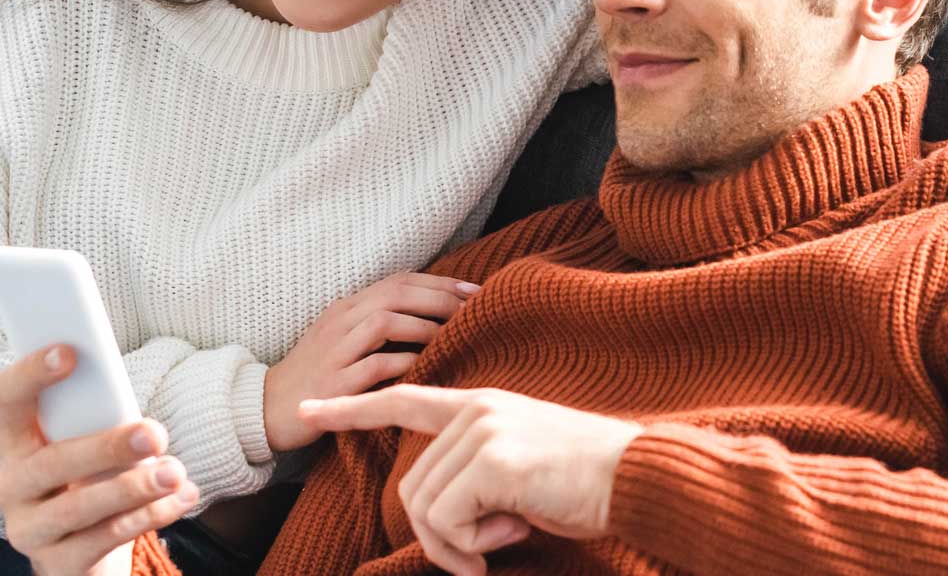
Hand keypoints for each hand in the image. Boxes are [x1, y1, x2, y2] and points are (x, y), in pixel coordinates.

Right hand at [0, 345, 200, 575]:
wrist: (80, 555)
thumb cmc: (88, 480)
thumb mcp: (86, 446)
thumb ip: (96, 422)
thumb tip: (137, 416)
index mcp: (13, 441)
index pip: (6, 399)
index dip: (31, 373)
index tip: (70, 353)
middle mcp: (9, 486)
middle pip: (51, 461)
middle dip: (107, 446)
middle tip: (155, 434)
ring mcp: (28, 529)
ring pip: (78, 507)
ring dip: (133, 488)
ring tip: (175, 472)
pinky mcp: (56, 564)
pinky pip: (103, 539)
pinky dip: (147, 517)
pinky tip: (179, 500)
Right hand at [262, 273, 479, 451]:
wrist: (268, 408)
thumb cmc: (317, 376)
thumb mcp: (346, 341)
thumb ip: (381, 326)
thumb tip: (433, 318)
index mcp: (346, 308)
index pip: (398, 280)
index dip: (439, 281)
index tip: (474, 290)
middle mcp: (340, 322)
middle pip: (396, 293)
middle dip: (440, 297)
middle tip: (476, 308)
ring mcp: (335, 351)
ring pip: (385, 321)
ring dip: (426, 325)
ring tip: (456, 335)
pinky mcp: (333, 384)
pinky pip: (375, 365)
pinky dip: (405, 362)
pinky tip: (428, 366)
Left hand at [299, 386, 643, 575]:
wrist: (637, 477)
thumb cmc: (585, 481)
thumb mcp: (520, 467)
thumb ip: (475, 474)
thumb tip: (443, 517)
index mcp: (480, 405)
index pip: (403, 399)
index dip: (353, 407)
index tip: (310, 408)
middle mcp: (475, 411)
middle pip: (412, 487)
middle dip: (441, 537)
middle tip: (487, 548)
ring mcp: (481, 431)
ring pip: (424, 508)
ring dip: (458, 546)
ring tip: (506, 536)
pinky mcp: (490, 461)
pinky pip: (447, 521)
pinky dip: (471, 546)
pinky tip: (511, 532)